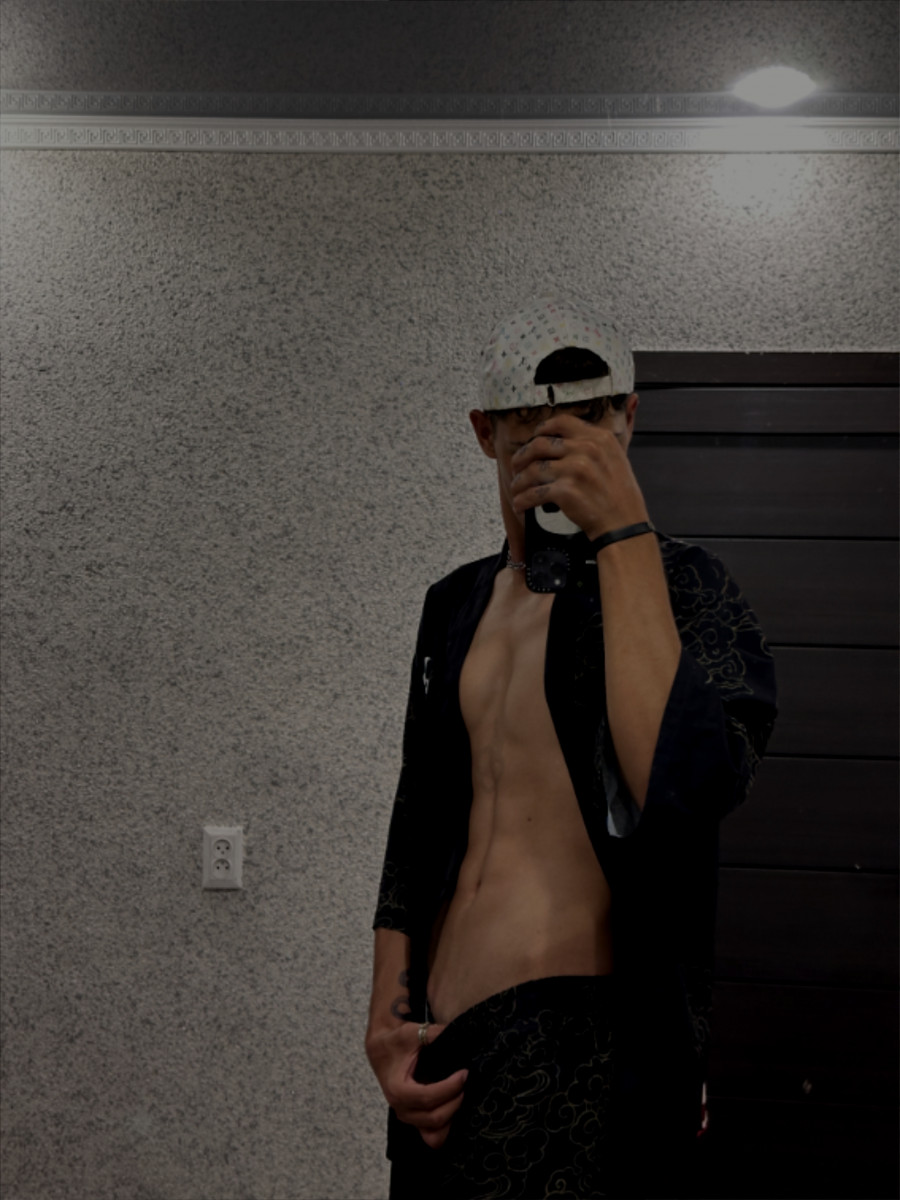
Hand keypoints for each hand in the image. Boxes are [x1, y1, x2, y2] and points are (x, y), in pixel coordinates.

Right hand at [366, 1022, 466, 1148]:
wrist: (381, 1050)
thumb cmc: (395, 1042)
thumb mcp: (411, 1032)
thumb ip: (432, 1033)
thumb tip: (457, 1032)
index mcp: (397, 1090)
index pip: (428, 1097)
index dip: (450, 1088)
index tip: (464, 1074)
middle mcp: (401, 1109)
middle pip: (435, 1118)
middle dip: (455, 1102)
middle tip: (466, 1083)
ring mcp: (407, 1117)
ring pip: (435, 1133)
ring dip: (452, 1118)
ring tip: (461, 1095)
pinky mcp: (414, 1120)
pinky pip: (432, 1136)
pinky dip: (446, 1128)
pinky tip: (455, 1107)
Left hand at [509, 412, 648, 541]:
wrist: (624, 524)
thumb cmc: (620, 496)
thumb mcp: (616, 457)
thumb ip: (597, 443)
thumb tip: (589, 426)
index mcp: (599, 437)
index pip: (561, 422)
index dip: (541, 430)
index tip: (534, 439)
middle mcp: (586, 449)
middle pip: (539, 444)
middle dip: (522, 456)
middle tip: (517, 466)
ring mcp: (575, 469)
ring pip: (532, 469)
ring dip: (519, 481)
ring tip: (517, 489)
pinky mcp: (566, 491)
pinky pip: (534, 493)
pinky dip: (522, 500)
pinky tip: (520, 505)